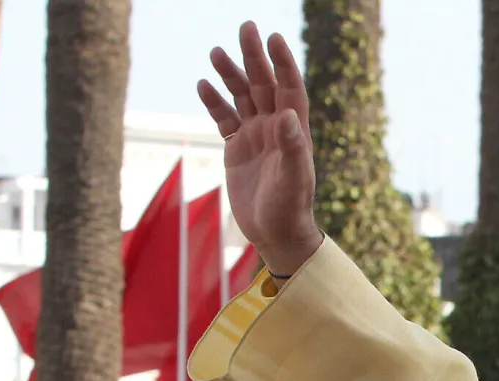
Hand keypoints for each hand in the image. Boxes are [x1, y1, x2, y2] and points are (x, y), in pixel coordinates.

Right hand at [198, 22, 324, 275]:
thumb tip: (286, 114)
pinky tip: (203, 84)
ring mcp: (255, 136)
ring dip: (231, 75)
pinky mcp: (237, 148)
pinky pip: (224, 118)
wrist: (276, 234)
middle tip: (246, 28)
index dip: (283, 63)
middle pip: (264, 84)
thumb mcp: (294, 180)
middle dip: (254, 57)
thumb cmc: (290, 209)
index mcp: (293, 130)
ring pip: (242, 97)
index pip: (290, 88)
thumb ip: (293, 148)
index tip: (273, 38)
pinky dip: (214, 101)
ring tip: (216, 53)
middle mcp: (275, 128)